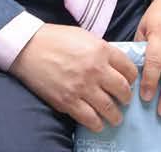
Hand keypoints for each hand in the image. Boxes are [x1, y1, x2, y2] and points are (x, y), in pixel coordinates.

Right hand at [10, 24, 137, 131]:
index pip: (129, 69)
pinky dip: (97, 124)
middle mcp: (95, 69)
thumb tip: (115, 64)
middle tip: (123, 100)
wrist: (28, 47)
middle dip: (126, 98)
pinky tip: (98, 123)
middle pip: (123, 90)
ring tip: (115, 117)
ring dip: (115, 115)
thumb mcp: (84, 36)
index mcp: (101, 50)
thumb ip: (101, 50)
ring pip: (110, 108)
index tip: (129, 83)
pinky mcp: (68, 101)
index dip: (132, 78)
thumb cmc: (55, 39)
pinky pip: (90, 119)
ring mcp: (82, 87)